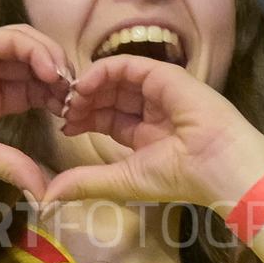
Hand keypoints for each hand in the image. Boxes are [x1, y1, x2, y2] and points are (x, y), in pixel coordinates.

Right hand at [0, 25, 69, 199]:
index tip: (73, 121)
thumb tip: (44, 193)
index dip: (59, 101)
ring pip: (34, 48)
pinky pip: (15, 39)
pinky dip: (37, 50)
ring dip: (56, 62)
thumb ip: (10, 165)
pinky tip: (49, 70)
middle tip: (79, 101)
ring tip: (66, 85)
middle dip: (65, 81)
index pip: (39, 91)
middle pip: (43, 67)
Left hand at [42, 54, 263, 209]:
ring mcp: (159, 91)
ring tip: (72, 98)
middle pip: (107, 97)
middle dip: (83, 103)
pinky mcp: (165, 75)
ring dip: (89, 87)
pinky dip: (103, 71)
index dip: (83, 120)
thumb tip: (47, 197)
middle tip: (62, 110)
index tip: (64, 127)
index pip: (106, 119)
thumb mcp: (121, 180)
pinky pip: (128, 65)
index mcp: (145, 135)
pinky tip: (86, 84)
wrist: (217, 166)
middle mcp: (151, 110)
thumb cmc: (176, 178)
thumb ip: (85, 183)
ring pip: (115, 80)